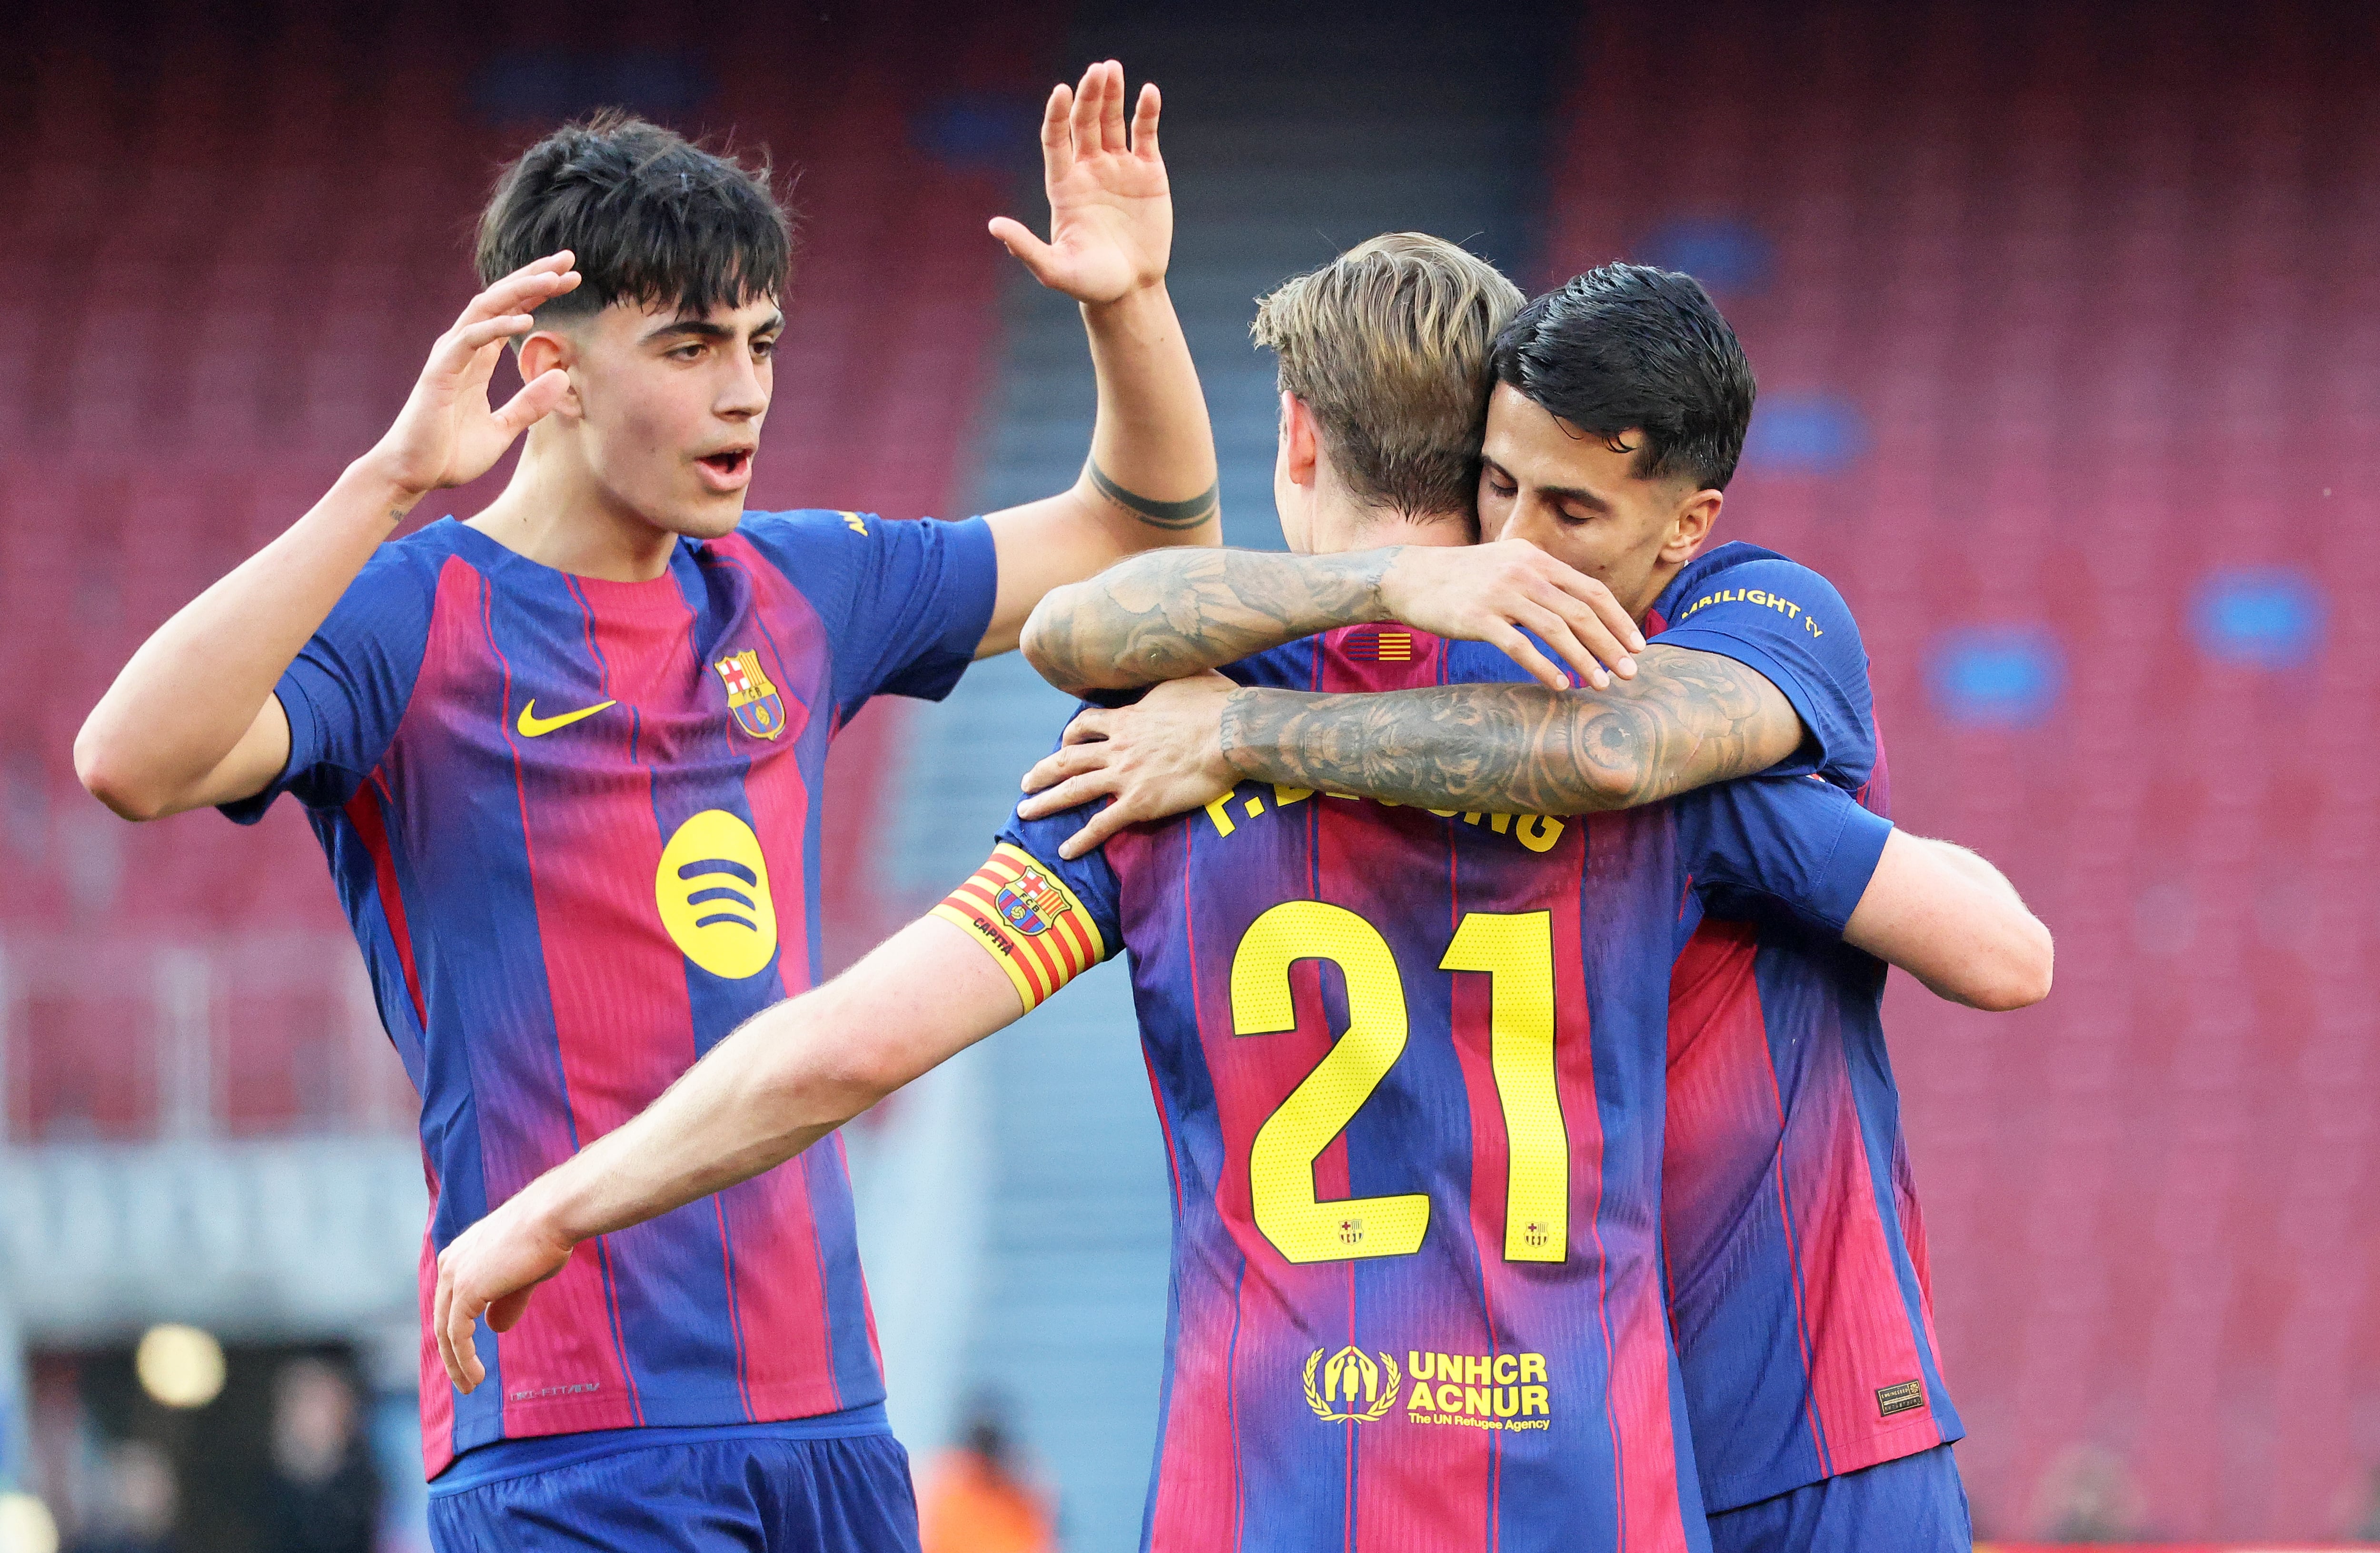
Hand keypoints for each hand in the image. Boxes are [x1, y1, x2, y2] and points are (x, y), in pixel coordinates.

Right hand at [363, 253, 582, 500]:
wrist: (414, 475)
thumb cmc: (450, 453)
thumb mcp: (503, 428)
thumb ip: (530, 404)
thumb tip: (563, 377)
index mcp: (478, 358)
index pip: (511, 313)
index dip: (539, 293)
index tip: (570, 278)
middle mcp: (463, 349)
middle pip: (501, 300)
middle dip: (534, 277)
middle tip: (568, 260)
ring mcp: (449, 357)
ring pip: (486, 309)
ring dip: (520, 292)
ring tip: (554, 279)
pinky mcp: (440, 373)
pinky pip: (470, 341)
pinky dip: (497, 327)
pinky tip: (525, 321)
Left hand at [431, 1188, 576, 1392]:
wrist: (553, 1216)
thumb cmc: (546, 1237)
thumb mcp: (523, 1274)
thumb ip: (506, 1301)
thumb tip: (495, 1329)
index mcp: (460, 1254)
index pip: (450, 1302)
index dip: (457, 1333)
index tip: (469, 1356)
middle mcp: (451, 1263)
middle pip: (443, 1320)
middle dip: (453, 1355)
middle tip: (466, 1381)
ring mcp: (455, 1277)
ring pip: (446, 1332)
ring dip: (457, 1363)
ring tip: (471, 1385)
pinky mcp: (466, 1291)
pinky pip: (458, 1335)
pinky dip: (464, 1359)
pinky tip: (477, 1375)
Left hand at [988, 60, 1169, 304]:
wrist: (1131, 291)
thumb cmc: (1090, 283)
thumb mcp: (1055, 269)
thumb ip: (1026, 248)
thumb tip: (994, 226)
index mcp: (1063, 186)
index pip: (1055, 139)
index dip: (1057, 115)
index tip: (1062, 91)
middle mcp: (1088, 170)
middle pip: (1084, 123)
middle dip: (1090, 96)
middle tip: (1098, 71)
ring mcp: (1118, 168)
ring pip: (1112, 121)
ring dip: (1112, 94)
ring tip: (1112, 69)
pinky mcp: (1148, 172)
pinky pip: (1145, 134)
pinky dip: (1147, 112)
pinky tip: (1149, 92)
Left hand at [1017, 672, 1238, 857]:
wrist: (1231, 732)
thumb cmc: (1216, 703)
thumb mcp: (1185, 678)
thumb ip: (1167, 681)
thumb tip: (1169, 668)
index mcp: (1127, 718)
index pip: (1087, 725)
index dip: (1071, 735)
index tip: (1063, 743)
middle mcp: (1118, 747)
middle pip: (1067, 759)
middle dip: (1042, 772)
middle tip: (1025, 783)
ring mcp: (1126, 775)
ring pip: (1073, 789)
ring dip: (1046, 802)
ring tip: (1025, 812)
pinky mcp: (1140, 801)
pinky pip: (1102, 824)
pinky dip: (1081, 839)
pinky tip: (1065, 851)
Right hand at [1379, 539, 1645, 689]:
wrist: (1410, 577)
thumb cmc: (1463, 579)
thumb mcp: (1507, 566)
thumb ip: (1542, 582)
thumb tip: (1581, 612)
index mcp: (1536, 559)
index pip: (1590, 590)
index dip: (1619, 620)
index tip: (1637, 646)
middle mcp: (1524, 572)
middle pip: (1580, 612)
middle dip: (1610, 645)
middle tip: (1630, 673)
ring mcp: (1501, 594)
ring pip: (1555, 630)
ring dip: (1584, 660)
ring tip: (1600, 684)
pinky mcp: (1478, 618)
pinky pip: (1519, 646)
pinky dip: (1544, 667)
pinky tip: (1560, 685)